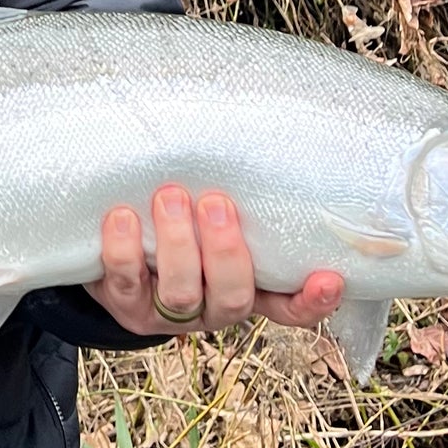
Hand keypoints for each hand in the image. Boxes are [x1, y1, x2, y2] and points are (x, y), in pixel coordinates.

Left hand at [87, 186, 344, 338]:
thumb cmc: (184, 222)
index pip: (290, 306)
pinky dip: (123, 249)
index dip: (312, 300)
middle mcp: (213, 308)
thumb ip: (241, 199)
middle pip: (232, 298)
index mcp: (248, 290)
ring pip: (181, 294)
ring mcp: (169, 314)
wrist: (118, 252)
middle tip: (216, 202)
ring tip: (170, 196)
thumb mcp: (217, 215)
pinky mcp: (126, 306)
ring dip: (177, 244)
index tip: (329, 277)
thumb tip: (258, 133)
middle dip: (225, 251)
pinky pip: (126, 283)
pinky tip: (122, 216)